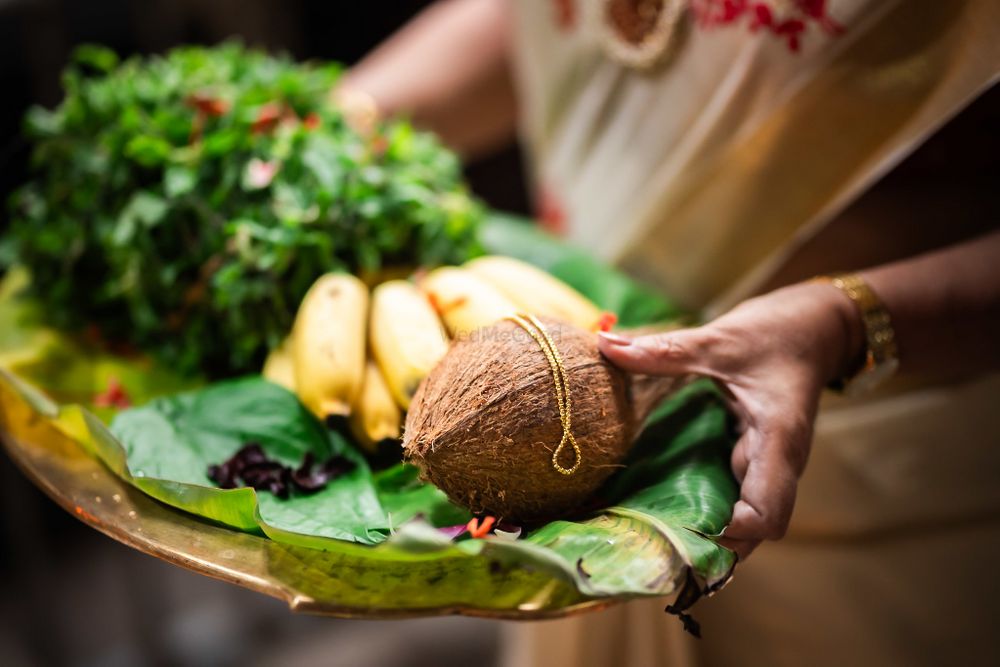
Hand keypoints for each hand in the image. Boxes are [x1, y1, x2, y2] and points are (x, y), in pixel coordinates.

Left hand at [598, 282, 862, 558]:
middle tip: (650, 541)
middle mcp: (777, 463)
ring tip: (648, 529)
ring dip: (705, 528)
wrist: (817, 328)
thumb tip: (605, 345)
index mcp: (778, 441)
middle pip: (753, 531)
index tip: (685, 529)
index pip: (767, 513)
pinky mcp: (754, 458)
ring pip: (742, 517)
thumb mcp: (719, 339)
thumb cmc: (777, 334)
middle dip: (711, 543)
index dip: (732, 532)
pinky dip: (704, 505)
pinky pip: (732, 494)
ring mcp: (766, 464)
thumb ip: (666, 349)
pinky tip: (661, 500)